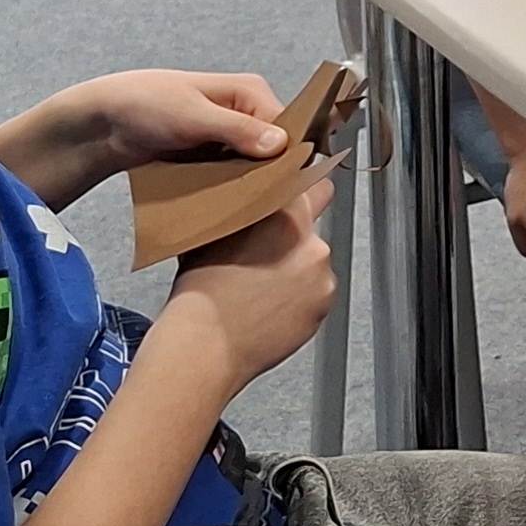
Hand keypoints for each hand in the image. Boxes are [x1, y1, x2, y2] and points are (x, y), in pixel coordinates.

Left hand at [0, 69, 287, 202]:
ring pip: (254, 166)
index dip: (289, 158)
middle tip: (264, 206)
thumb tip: (281, 145)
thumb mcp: (193, 115)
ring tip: (246, 211)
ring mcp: (228, 137)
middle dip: (269, 176)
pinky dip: (231, 189)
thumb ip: (236, 130)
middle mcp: (246, 112)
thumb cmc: (147, 105)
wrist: (103, 122)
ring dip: (249, 186)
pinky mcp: (212, 156)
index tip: (285, 189)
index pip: (289, 127)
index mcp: (250, 92)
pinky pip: (232, 175)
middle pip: (274, 150)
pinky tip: (229, 208)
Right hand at [164, 176, 334, 381]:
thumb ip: (246, 208)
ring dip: (299, 267)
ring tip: (263, 285)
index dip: (302, 189)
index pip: (314, 182)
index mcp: (285, 213)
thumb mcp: (217, 230)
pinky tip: (271, 305)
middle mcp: (311, 240)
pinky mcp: (324, 305)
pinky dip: (302, 297)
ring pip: (316, 260)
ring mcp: (322, 275)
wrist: (206, 342)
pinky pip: (317, 292)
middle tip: (270, 247)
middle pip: (314, 224)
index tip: (296, 194)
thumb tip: (252, 197)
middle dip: (298, 232)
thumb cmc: (202, 290)